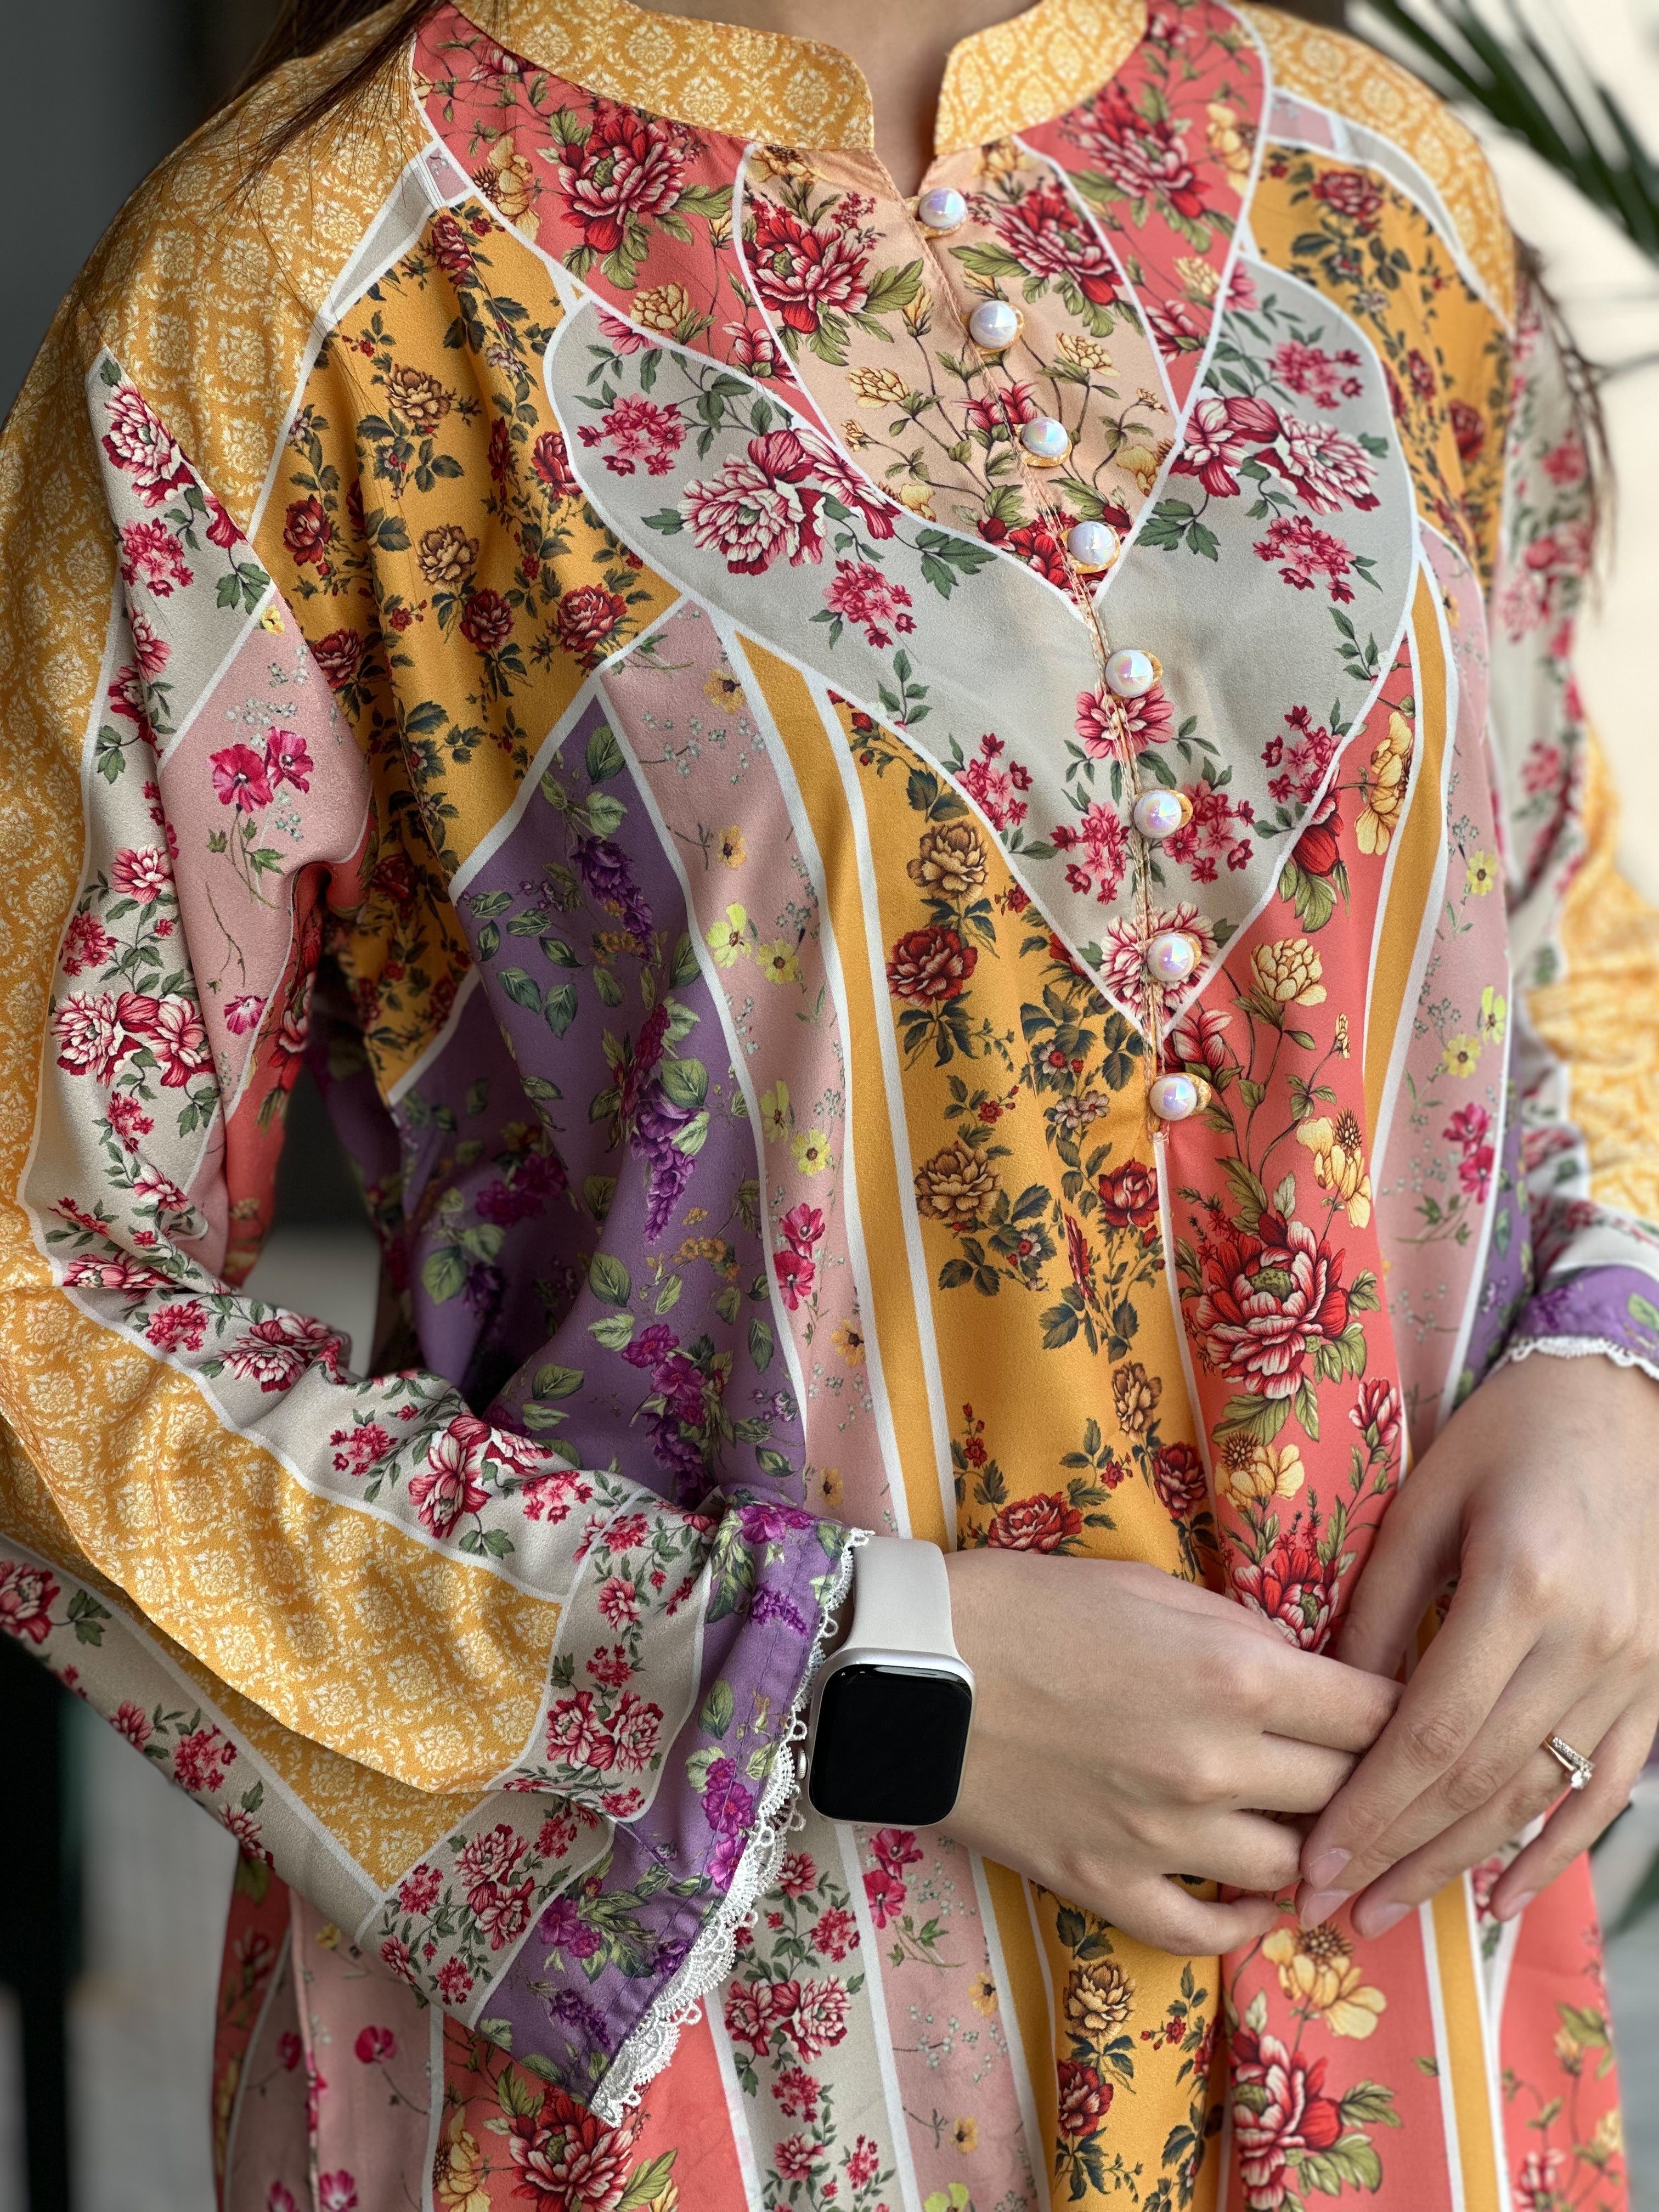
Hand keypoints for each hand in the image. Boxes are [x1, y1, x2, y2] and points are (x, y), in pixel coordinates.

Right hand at [943, 1548, 1399, 1954]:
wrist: (913, 1669)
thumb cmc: (1029, 1604)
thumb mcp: (1150, 1585)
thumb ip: (1240, 1633)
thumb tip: (1302, 1672)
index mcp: (1237, 1677)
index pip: (1375, 1714)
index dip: (1398, 1712)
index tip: (1403, 1714)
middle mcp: (1217, 1766)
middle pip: (1345, 1794)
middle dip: (1360, 1778)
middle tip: (1356, 1770)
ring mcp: (1163, 1839)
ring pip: (1286, 1868)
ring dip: (1304, 1848)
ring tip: (1303, 1830)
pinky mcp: (1107, 1885)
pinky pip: (1203, 1932)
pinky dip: (1239, 1922)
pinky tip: (1249, 1900)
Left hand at [1295, 1355, 1658, 1936]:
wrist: (1621, 1405)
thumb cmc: (1507, 1436)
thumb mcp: (1424, 1502)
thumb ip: (1378, 1605)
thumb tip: (1326, 1701)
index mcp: (1519, 1585)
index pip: (1430, 1732)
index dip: (1369, 1808)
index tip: (1313, 1862)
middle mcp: (1587, 1638)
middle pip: (1478, 1776)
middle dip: (1397, 1851)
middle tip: (1329, 1906)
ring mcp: (1635, 1668)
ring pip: (1535, 1792)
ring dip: (1458, 1861)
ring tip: (1389, 1907)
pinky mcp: (1658, 1684)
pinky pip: (1605, 1787)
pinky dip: (1553, 1848)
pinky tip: (1500, 1895)